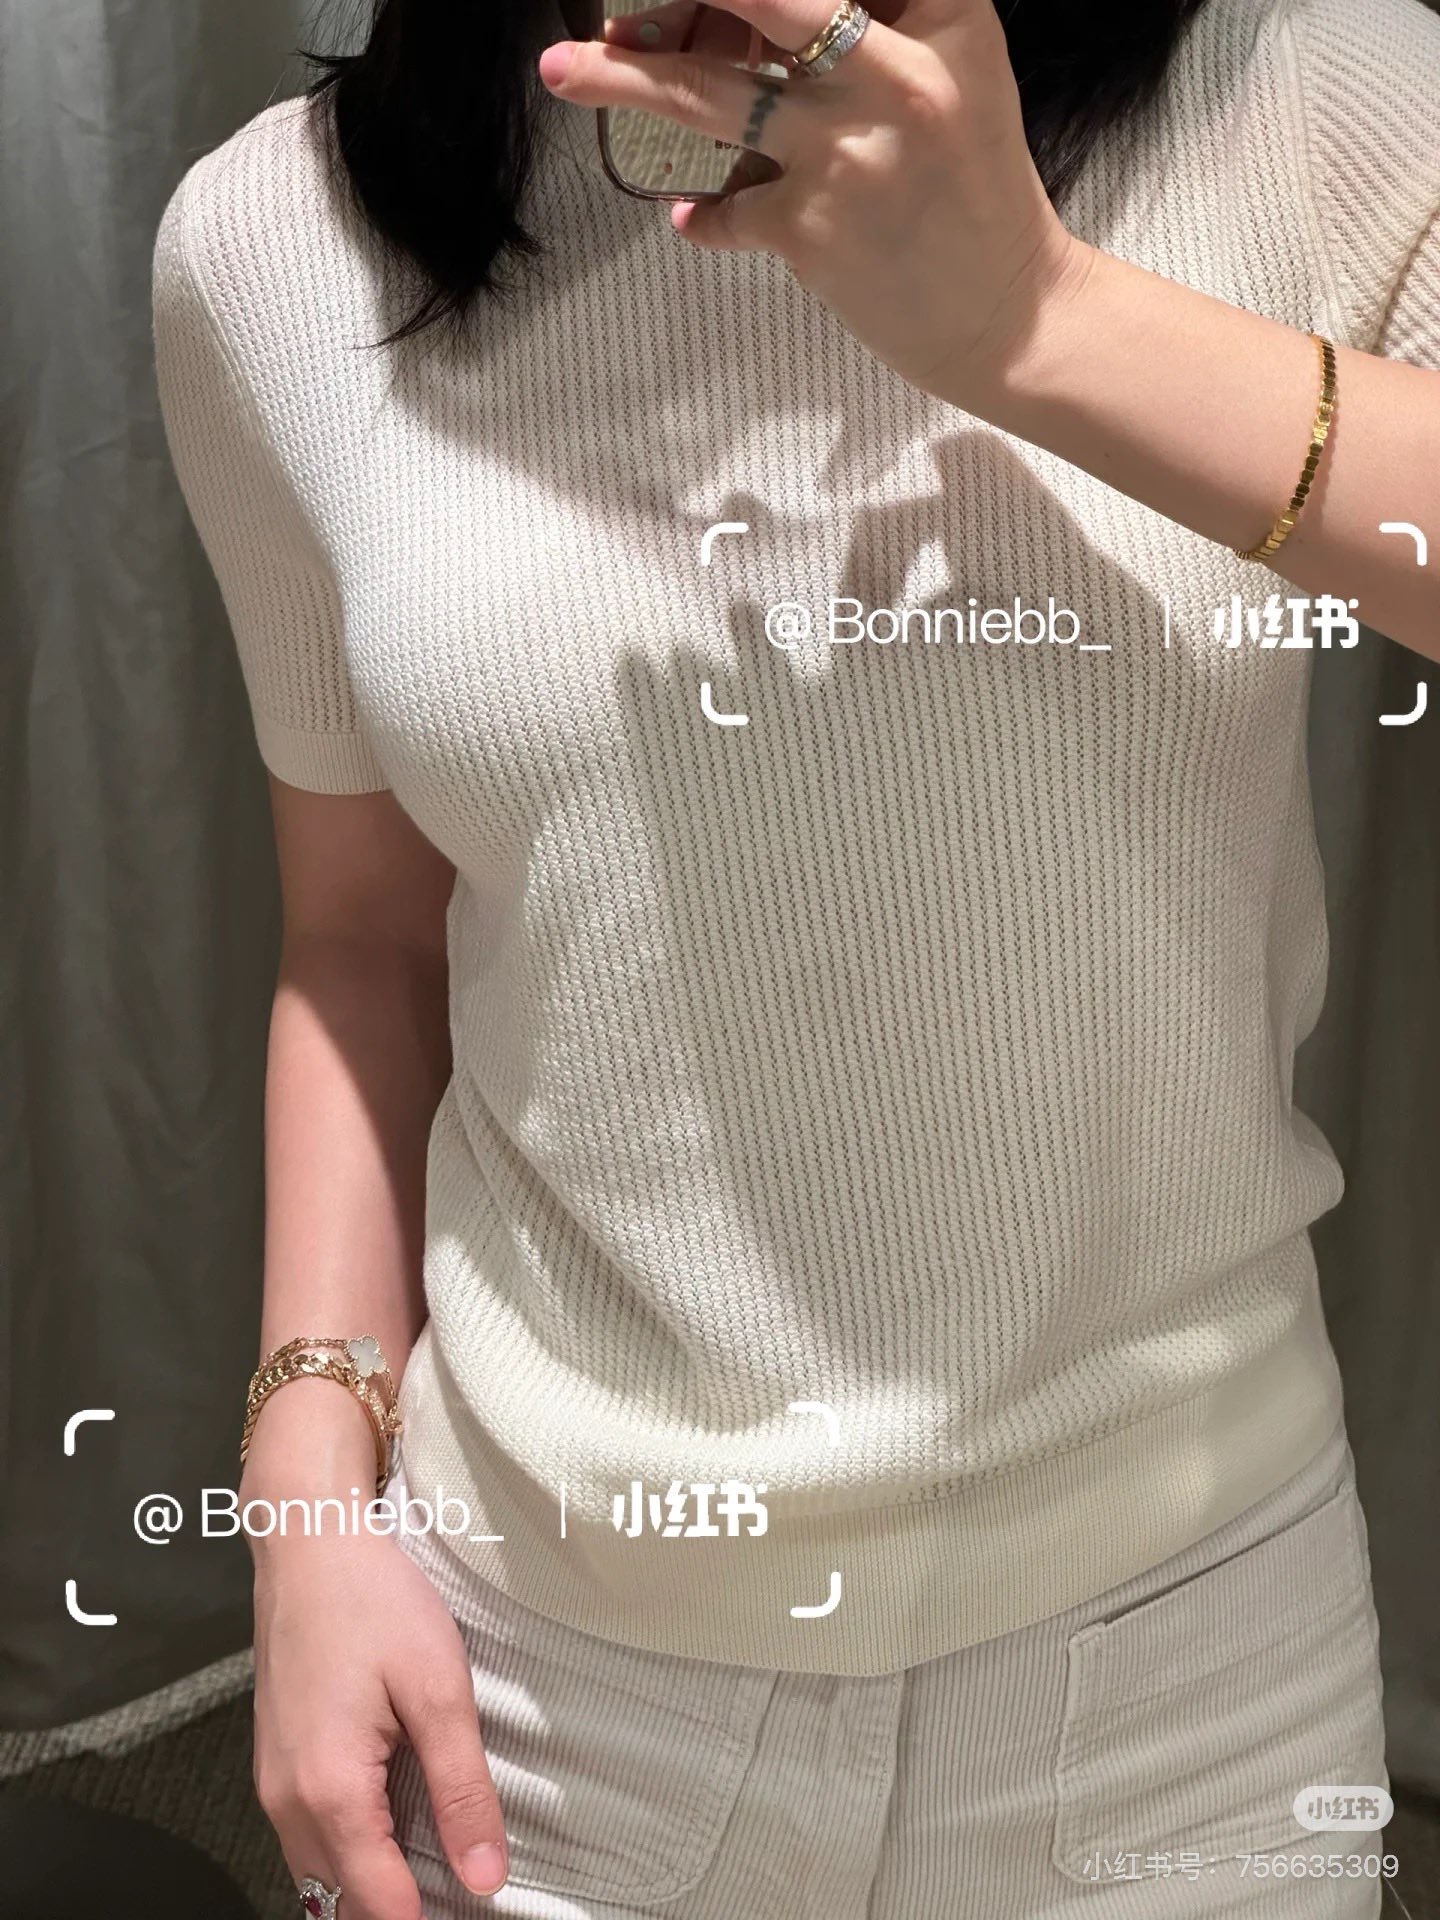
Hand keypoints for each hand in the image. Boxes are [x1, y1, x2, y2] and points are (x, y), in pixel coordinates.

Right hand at [252, 1525, 507, 1919]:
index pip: (380, 1906)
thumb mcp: (438, 1689)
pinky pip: (308, 1841)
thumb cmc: (373, 1601)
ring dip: (371, 1889)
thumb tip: (485, 1876)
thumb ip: (461, 1790)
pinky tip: (395, 1829)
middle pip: (341, 1905)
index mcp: (331, 1792)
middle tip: (458, 1889)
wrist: (308, 1547)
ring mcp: (274, 1788)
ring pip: (319, 1879)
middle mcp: (288, 1805)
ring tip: (435, 1868)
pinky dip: (349, 1854)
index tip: (474, 1905)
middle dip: (397, 1912)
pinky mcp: (274, 1767)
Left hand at [537, 0, 1094, 410]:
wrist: (1009, 315)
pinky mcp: (812, 230)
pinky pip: (726, 207)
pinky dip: (706, 215)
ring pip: (712, 94)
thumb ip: (879, 25)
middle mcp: (894, 75)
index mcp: (943, 18)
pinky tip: (695, 218)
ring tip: (562, 67)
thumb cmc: (975, 190)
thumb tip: (753, 11)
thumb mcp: (955, 73)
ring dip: (625, 78)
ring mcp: (847, 153)